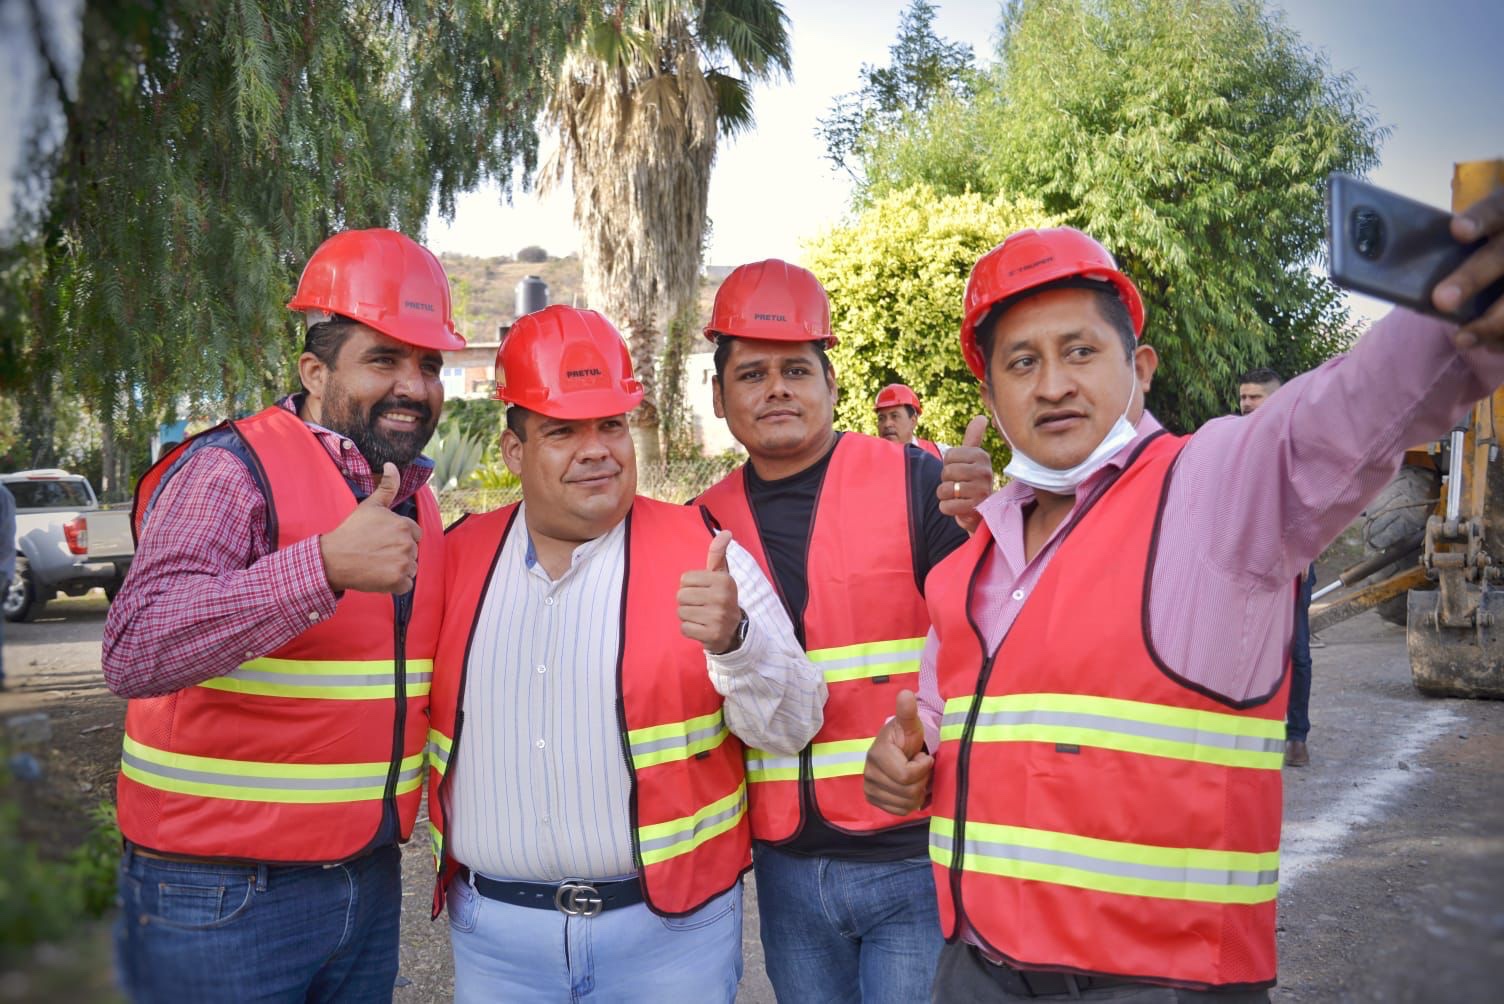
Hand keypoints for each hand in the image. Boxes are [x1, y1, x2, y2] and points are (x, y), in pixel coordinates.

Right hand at [319, 463, 420, 593]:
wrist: (333, 559)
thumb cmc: (351, 532)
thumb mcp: (369, 506)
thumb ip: (387, 487)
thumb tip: (391, 464)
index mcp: (404, 525)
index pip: (414, 534)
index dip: (399, 538)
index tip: (382, 540)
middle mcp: (407, 544)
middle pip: (413, 552)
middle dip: (399, 553)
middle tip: (377, 552)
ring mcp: (404, 563)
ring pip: (411, 568)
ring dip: (398, 569)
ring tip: (377, 563)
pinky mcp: (398, 581)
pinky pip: (406, 585)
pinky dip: (395, 584)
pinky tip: (378, 576)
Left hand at [678, 530, 742, 653]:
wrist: (734, 630)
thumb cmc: (721, 597)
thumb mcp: (721, 575)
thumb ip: (718, 554)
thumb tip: (726, 532)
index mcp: (723, 580)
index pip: (684, 580)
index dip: (690, 586)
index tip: (703, 591)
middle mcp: (722, 597)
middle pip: (680, 596)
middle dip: (687, 602)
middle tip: (702, 606)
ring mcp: (718, 617)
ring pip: (681, 612)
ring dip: (688, 616)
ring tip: (701, 616)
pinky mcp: (713, 634)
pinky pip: (684, 628)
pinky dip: (690, 629)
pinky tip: (702, 628)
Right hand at [863, 689, 933, 815]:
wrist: (897, 750)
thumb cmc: (906, 737)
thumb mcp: (910, 724)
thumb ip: (907, 711)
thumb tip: (906, 694)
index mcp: (877, 755)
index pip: (906, 776)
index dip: (922, 768)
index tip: (923, 756)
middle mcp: (869, 774)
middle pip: (907, 792)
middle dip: (921, 780)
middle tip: (920, 767)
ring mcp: (870, 789)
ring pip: (905, 804)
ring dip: (917, 792)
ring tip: (916, 777)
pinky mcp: (874, 800)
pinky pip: (899, 811)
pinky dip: (910, 803)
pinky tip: (911, 788)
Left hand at [938, 415, 992, 533]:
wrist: (982, 511)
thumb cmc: (973, 481)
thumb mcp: (972, 459)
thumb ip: (973, 438)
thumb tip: (981, 417)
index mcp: (981, 456)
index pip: (948, 456)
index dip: (948, 465)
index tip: (961, 472)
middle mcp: (984, 471)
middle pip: (946, 472)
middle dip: (946, 481)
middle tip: (959, 486)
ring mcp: (981, 490)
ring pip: (944, 489)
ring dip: (945, 496)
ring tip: (959, 496)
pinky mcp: (975, 508)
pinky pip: (946, 506)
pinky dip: (947, 508)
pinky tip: (959, 507)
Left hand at [1436, 185, 1503, 349]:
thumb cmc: (1480, 250)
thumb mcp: (1472, 236)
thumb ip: (1445, 247)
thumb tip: (1393, 269)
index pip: (1495, 210)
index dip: (1479, 220)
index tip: (1457, 230)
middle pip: (1500, 256)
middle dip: (1471, 278)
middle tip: (1442, 301)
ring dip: (1492, 321)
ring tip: (1462, 339)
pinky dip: (1503, 336)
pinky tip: (1489, 345)